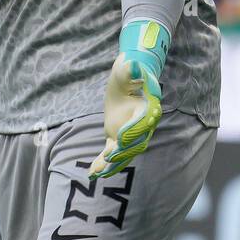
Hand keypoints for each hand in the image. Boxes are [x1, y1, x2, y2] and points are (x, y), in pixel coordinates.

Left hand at [87, 19, 168, 177]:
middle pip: (137, 141)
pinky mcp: (119, 137)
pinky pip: (114, 152)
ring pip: (127, 152)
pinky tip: (92, 173)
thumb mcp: (125, 70)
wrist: (129, 80)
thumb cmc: (128, 73)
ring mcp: (132, 133)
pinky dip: (104, 164)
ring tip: (100, 171)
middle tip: (110, 155)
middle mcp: (143, 124)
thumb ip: (129, 70)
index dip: (133, 129)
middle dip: (124, 150)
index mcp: (147, 107)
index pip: (143, 122)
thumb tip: (133, 65)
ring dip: (115, 162)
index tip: (121, 136)